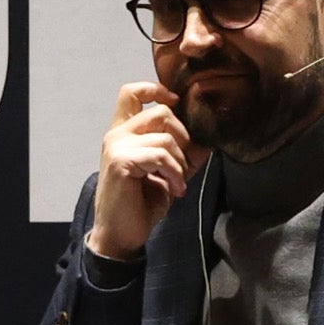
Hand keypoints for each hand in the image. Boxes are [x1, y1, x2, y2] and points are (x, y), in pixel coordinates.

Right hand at [87, 81, 196, 260]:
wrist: (121, 234)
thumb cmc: (140, 204)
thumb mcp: (168, 173)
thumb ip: (183, 154)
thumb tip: (207, 141)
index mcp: (123, 132)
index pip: (131, 92)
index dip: (156, 90)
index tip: (175, 104)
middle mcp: (116, 135)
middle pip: (160, 112)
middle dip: (183, 136)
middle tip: (185, 163)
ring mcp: (116, 147)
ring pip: (165, 136)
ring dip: (181, 162)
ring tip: (179, 183)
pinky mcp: (121, 162)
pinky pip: (160, 156)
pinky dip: (174, 173)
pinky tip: (176, 189)